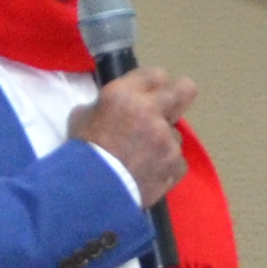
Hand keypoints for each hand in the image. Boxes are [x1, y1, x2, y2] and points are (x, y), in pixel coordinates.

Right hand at [78, 68, 193, 199]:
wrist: (91, 192)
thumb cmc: (82, 153)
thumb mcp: (81, 117)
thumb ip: (103, 106)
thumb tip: (112, 109)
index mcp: (125, 94)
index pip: (155, 74)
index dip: (154, 85)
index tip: (152, 94)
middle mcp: (151, 111)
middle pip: (185, 89)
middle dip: (180, 96)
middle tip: (170, 110)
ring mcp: (166, 138)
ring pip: (176, 134)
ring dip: (164, 143)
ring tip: (143, 159)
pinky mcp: (175, 163)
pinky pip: (177, 162)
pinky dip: (166, 168)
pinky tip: (149, 175)